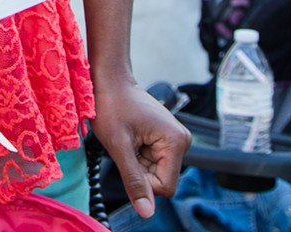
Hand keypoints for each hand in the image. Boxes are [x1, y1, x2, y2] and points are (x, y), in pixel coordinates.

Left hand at [90, 78, 190, 219]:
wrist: (109, 79)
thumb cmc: (111, 104)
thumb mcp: (118, 146)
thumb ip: (134, 180)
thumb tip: (147, 212)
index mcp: (176, 142)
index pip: (164, 186)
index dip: (142, 182)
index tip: (126, 159)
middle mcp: (182, 140)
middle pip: (160, 178)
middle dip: (139, 169)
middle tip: (124, 145)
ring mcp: (174, 138)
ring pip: (154, 170)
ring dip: (136, 161)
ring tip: (126, 138)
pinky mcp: (165, 137)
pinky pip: (152, 159)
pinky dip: (137, 154)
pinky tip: (129, 136)